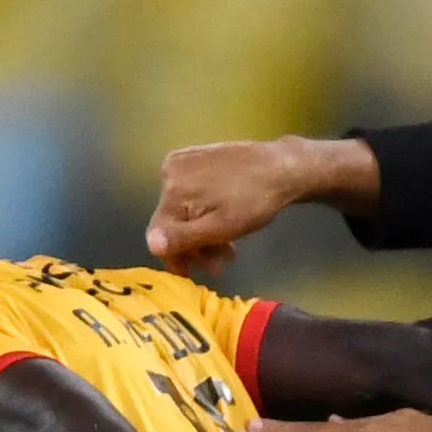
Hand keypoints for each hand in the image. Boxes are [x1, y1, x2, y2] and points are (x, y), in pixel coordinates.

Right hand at [147, 137, 376, 274]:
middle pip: (172, 222)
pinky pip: (191, 194)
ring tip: (228, 251)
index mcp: (173, 190)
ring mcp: (183, 162)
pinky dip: (204, 213)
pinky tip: (223, 224)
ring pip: (183, 210)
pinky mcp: (195, 157)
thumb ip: (184, 238)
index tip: (192, 275)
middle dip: (194, 247)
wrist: (281, 167)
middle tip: (220, 265)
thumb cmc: (255, 201)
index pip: (160, 234)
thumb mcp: (220, 227)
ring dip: (202, 233)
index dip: (175, 258)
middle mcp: (169, 172)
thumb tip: (151, 245)